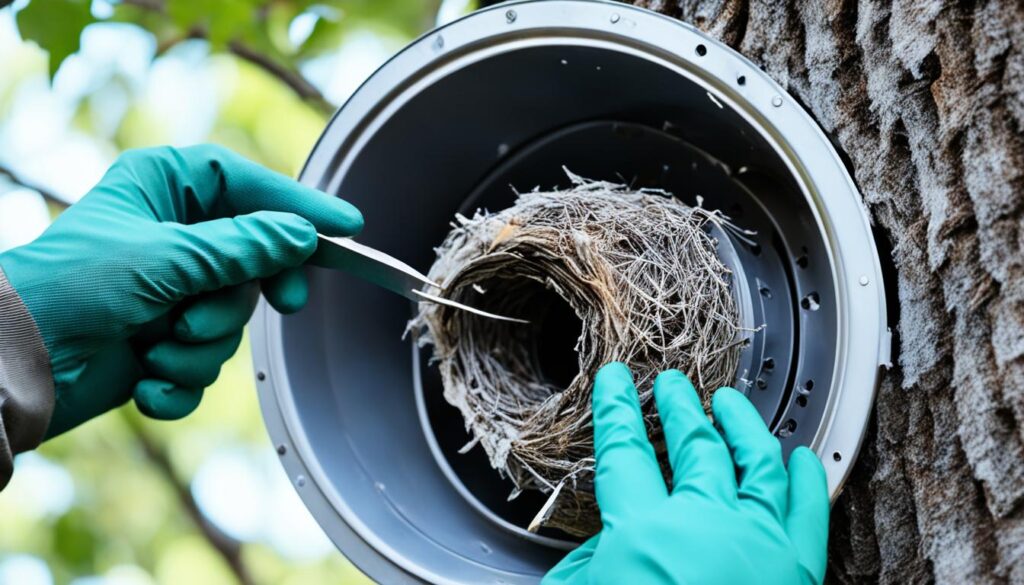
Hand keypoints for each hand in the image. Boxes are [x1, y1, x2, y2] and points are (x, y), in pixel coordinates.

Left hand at [0, 145, 361, 435]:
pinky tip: (146, 381)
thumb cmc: (70, 286)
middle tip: (283, 303)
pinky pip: (204, 363)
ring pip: (231, 319)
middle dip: (243, 296)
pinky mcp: (160, 342)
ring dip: (202, 343)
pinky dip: (180, 378)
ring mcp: (168, 292)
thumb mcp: (168, 258)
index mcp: (164, 188)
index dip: (300, 208)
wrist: (13, 362)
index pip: (250, 187)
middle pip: (253, 259)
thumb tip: (300, 237)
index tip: (346, 228)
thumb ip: (244, 247)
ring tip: (161, 345)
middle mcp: (171, 236)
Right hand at [543, 363, 828, 584]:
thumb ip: (594, 565)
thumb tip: (610, 540)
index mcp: (643, 534)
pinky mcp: (797, 569)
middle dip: (680, 407)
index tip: (616, 383)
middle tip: (674, 386)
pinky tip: (799, 458)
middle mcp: (703, 525)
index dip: (617, 410)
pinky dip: (805, 477)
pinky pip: (808, 508)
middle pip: (693, 444)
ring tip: (729, 405)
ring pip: (755, 460)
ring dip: (739, 425)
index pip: (625, 451)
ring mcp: (757, 543)